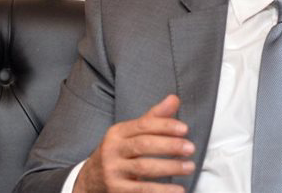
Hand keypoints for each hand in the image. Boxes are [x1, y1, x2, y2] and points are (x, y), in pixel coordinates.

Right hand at [74, 95, 194, 192]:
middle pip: (143, 145)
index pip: (143, 125)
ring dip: (169, 167)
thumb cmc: (120, 151)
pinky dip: (161, 190)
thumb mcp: (131, 133)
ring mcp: (113, 171)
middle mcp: (112, 150)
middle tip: (191, 148)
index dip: (165, 125)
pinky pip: (141, 190)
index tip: (185, 129)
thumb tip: (174, 98)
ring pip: (143, 167)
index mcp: (118, 132)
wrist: (91, 178)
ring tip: (189, 167)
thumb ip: (154, 117)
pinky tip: (179, 190)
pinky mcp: (116, 190)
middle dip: (169, 145)